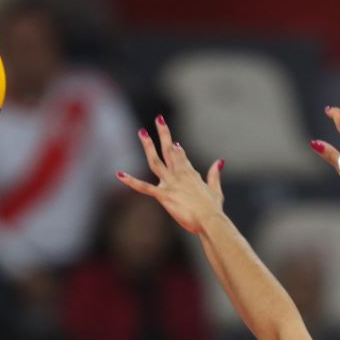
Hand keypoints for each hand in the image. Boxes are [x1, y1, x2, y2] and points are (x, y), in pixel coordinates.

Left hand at [115, 117, 224, 236]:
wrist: (209, 220)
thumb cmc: (213, 209)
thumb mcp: (216, 190)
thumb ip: (215, 175)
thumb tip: (219, 161)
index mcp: (191, 174)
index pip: (181, 156)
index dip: (176, 149)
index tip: (173, 142)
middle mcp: (179, 175)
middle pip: (169, 150)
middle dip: (164, 134)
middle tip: (158, 119)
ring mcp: (170, 183)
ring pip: (155, 161)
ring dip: (148, 146)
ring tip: (142, 132)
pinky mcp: (164, 195)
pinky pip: (144, 187)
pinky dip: (131, 181)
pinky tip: (119, 174)